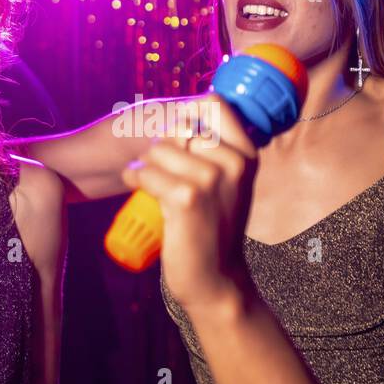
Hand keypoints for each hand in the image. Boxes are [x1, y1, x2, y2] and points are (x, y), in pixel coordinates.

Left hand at [120, 97, 258, 316]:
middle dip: (160, 146)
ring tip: (154, 184)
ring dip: (147, 166)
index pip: (214, 104)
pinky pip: (146, 172)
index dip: (186, 116)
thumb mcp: (228, 184)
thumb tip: (187, 112)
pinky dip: (136, 179)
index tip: (177, 142)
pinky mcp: (188, 199)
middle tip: (161, 172)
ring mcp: (213, 179)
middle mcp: (235, 162)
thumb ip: (216, 149)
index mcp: (247, 154)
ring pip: (158, 149)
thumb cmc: (213, 228)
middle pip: (179, 126)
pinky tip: (141, 190)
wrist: (215, 278)